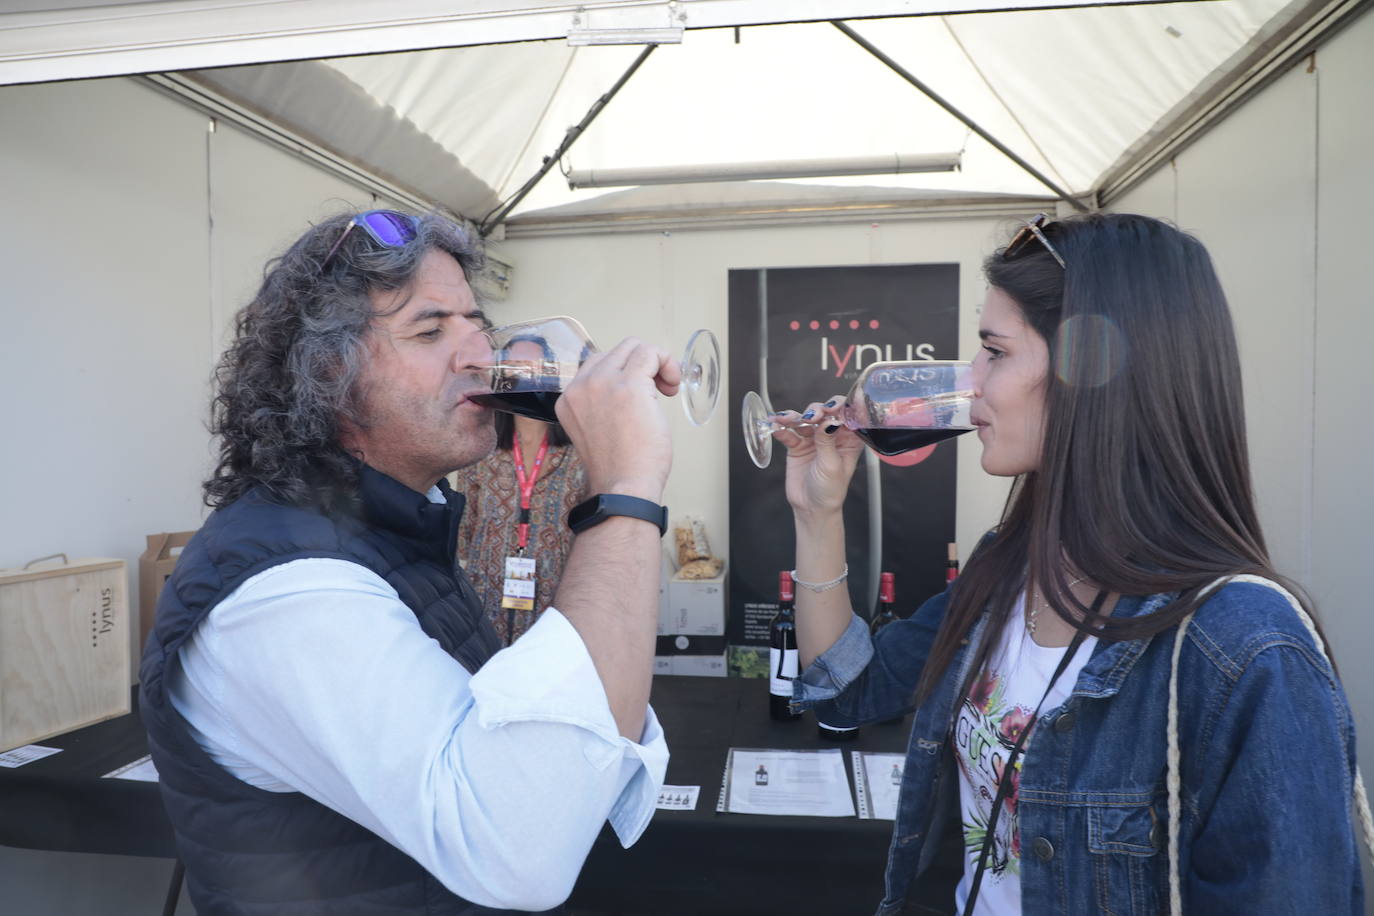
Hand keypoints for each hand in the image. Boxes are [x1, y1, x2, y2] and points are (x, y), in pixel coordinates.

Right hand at [555, 337, 678, 501]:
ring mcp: (602, 383)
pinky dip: (666, 363)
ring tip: (666, 388)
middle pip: (616, 351)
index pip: (598, 365)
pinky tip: (671, 385)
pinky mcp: (628, 385)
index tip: (640, 396)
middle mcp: (581, 387)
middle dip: (642, 365)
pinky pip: (650, 353)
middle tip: (658, 391)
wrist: (624, 488)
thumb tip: (628, 386)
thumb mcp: (597, 430)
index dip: (625, 375)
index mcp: (569, 399)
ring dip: (656, 362)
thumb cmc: (620, 468)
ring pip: (634, 346)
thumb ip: (602, 405)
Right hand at [772, 395, 864, 518]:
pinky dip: (781, 428)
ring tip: (786, 419)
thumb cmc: (830, 489)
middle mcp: (832, 435)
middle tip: (811, 418)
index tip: (830, 409)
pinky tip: (775, 426)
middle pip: (824, 413)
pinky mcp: (797, 445)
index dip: (839, 408)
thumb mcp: (831, 465)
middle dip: (816, 411)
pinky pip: (788, 433)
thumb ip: (827, 441)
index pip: (846, 416)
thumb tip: (827, 420)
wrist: (811, 507)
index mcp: (848, 439)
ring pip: (804, 420)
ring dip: (794, 416)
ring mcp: (813, 439)